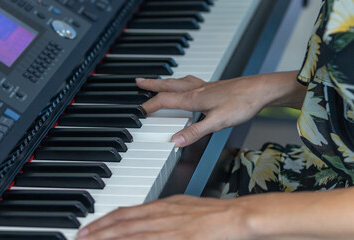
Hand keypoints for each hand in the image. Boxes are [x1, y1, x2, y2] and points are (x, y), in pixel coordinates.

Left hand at [76, 195, 254, 239]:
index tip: (88, 229)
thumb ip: (159, 212)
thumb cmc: (210, 212)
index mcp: (159, 205)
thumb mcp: (180, 205)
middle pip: (121, 223)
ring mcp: (167, 228)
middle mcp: (159, 214)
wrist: (233, 216)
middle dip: (97, 231)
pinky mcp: (177, 238)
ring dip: (108, 239)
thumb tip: (142, 217)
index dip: (103, 221)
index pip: (123, 212)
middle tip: (79, 238)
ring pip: (130, 234)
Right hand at [136, 75, 268, 146]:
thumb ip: (195, 131)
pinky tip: (187, 85)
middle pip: (168, 85)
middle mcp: (197, 90)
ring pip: (179, 81)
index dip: (150, 106)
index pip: (165, 101)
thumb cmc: (242, 103)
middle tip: (139, 82)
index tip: (139, 111)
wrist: (262, 90)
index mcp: (194, 98)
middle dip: (152, 85)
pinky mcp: (214, 86)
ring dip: (165, 81)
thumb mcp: (217, 122)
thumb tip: (175, 141)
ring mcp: (205, 86)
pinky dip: (181, 82)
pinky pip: (191, 81)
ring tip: (158, 81)